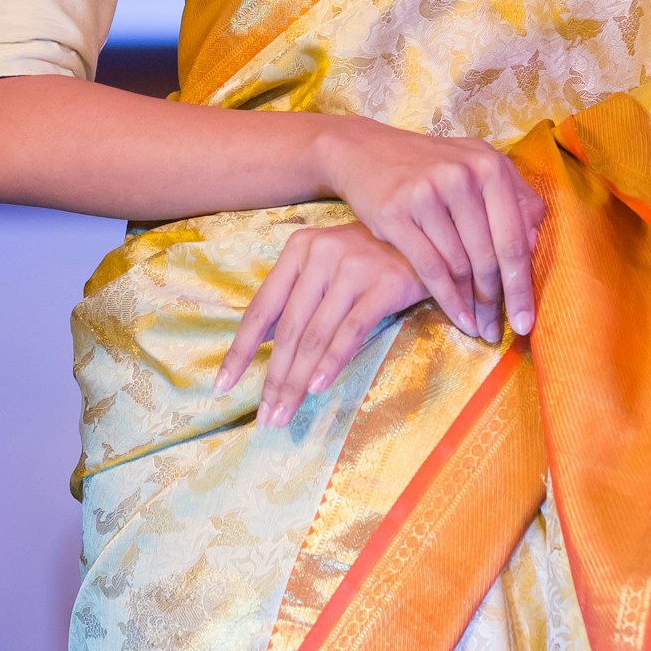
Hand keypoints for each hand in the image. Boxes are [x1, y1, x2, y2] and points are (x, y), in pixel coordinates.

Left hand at [218, 222, 425, 426]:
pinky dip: (331, 361)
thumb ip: (297, 297)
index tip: (223, 385)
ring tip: (285, 412)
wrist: (427, 234)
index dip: (240, 351)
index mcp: (298, 251)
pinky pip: (351, 330)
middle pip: (288, 330)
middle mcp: (320, 254)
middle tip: (266, 416)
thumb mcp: (326, 266)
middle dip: (274, 378)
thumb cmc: (372, 257)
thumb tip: (263, 344)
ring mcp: (352, 267)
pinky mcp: (384, 283)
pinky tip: (317, 387)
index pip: (262, 309)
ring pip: (315, 335)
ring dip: (297, 380)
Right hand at [308, 120, 543, 347]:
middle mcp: (462, 175)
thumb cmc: (433, 168)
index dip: (522, 284)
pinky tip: (460, 318)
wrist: (368, 152)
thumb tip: (536, 243)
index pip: (515, 236)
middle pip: (489, 255)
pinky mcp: (396, 212)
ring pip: (461, 265)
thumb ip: (513, 200)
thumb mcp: (477, 170)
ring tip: (480, 327)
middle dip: (497, 300)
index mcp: (490, 165)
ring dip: (473, 304)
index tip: (527, 320)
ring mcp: (428, 193)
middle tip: (500, 331)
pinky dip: (449, 300)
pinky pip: (431, 268)